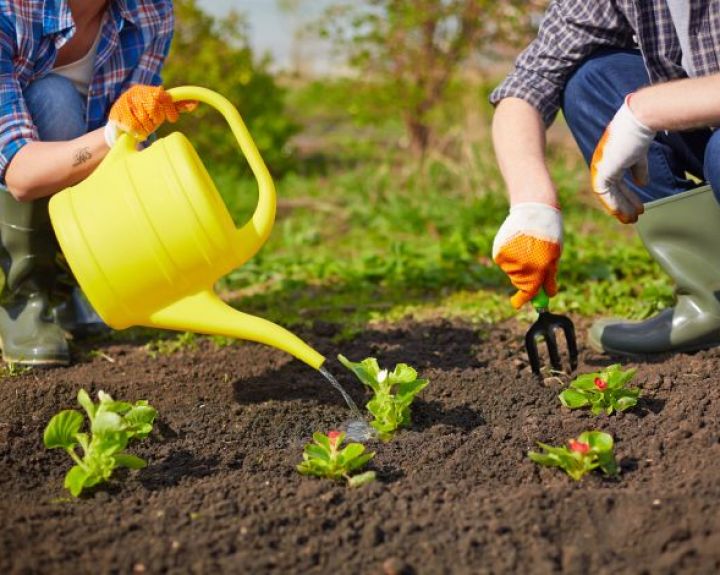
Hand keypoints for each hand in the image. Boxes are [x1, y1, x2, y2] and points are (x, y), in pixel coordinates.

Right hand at [105, 85, 196, 145]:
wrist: (120, 122)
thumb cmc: (145, 115)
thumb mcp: (161, 108)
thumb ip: (176, 105)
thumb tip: (195, 103)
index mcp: (147, 90)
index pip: (163, 96)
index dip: (170, 109)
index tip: (172, 118)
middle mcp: (135, 93)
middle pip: (154, 108)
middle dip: (157, 119)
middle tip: (154, 123)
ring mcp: (124, 103)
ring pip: (144, 120)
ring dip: (147, 128)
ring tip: (144, 127)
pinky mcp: (116, 114)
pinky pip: (133, 127)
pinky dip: (138, 133)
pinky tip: (137, 132)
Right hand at [493, 203, 562, 309]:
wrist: (534, 210)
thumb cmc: (549, 234)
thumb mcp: (554, 256)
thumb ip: (549, 277)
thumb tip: (548, 295)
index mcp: (541, 269)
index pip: (529, 291)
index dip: (522, 299)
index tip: (517, 304)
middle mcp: (524, 266)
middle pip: (520, 283)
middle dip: (524, 279)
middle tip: (530, 265)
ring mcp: (510, 259)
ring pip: (512, 272)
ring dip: (518, 265)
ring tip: (526, 247)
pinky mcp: (500, 252)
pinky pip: (504, 263)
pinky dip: (509, 257)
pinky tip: (517, 243)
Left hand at [590, 96, 654, 223]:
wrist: (640, 122)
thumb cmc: (640, 133)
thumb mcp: (638, 156)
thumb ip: (638, 169)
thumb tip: (642, 184)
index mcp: (609, 160)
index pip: (615, 184)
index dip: (627, 197)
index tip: (638, 208)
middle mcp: (602, 164)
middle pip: (611, 191)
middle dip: (624, 205)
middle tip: (634, 218)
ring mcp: (600, 168)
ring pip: (608, 195)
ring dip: (620, 208)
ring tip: (631, 219)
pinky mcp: (602, 170)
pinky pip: (605, 193)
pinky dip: (614, 204)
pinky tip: (623, 213)